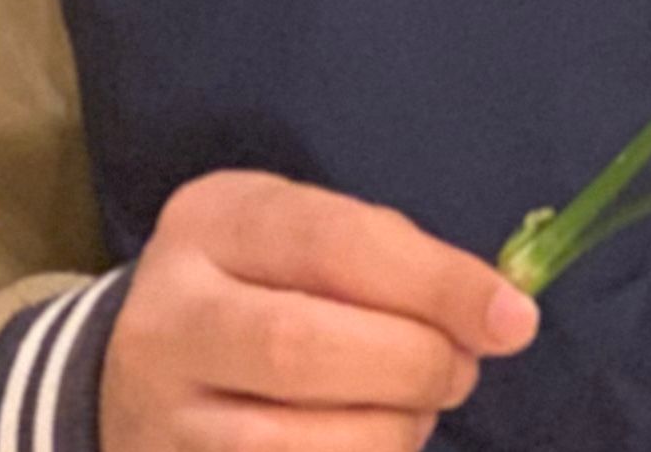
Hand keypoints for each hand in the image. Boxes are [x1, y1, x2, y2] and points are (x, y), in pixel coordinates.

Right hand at [99, 170, 542, 450]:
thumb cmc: (258, 288)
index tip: (514, 319)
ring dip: (388, 433)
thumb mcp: (304, 239)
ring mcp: (160, 414)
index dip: (435, 284)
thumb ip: (392, 261)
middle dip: (411, 364)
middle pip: (301, 347)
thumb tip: (501, 314)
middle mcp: (170, 316)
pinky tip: (372, 445)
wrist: (136, 368)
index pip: (333, 243)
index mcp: (213, 222)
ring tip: (414, 413)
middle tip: (459, 371)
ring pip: (289, 442)